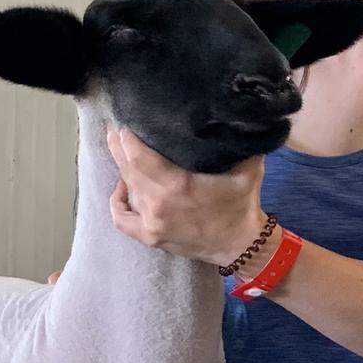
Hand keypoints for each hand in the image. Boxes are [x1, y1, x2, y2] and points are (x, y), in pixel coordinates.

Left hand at [106, 126, 265, 266]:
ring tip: (120, 151)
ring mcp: (152, 223)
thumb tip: (229, 117)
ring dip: (122, 169)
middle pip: (128, 169)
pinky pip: (122, 219)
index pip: (139, 157)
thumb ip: (238, 144)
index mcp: (178, 185)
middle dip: (118, 146)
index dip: (128, 139)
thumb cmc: (243, 205)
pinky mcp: (150, 237)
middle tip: (114, 128)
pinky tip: (120, 188)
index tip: (124, 123)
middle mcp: (159, 203)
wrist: (241, 246)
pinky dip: (117, 202)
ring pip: (127, 189)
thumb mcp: (248, 170)